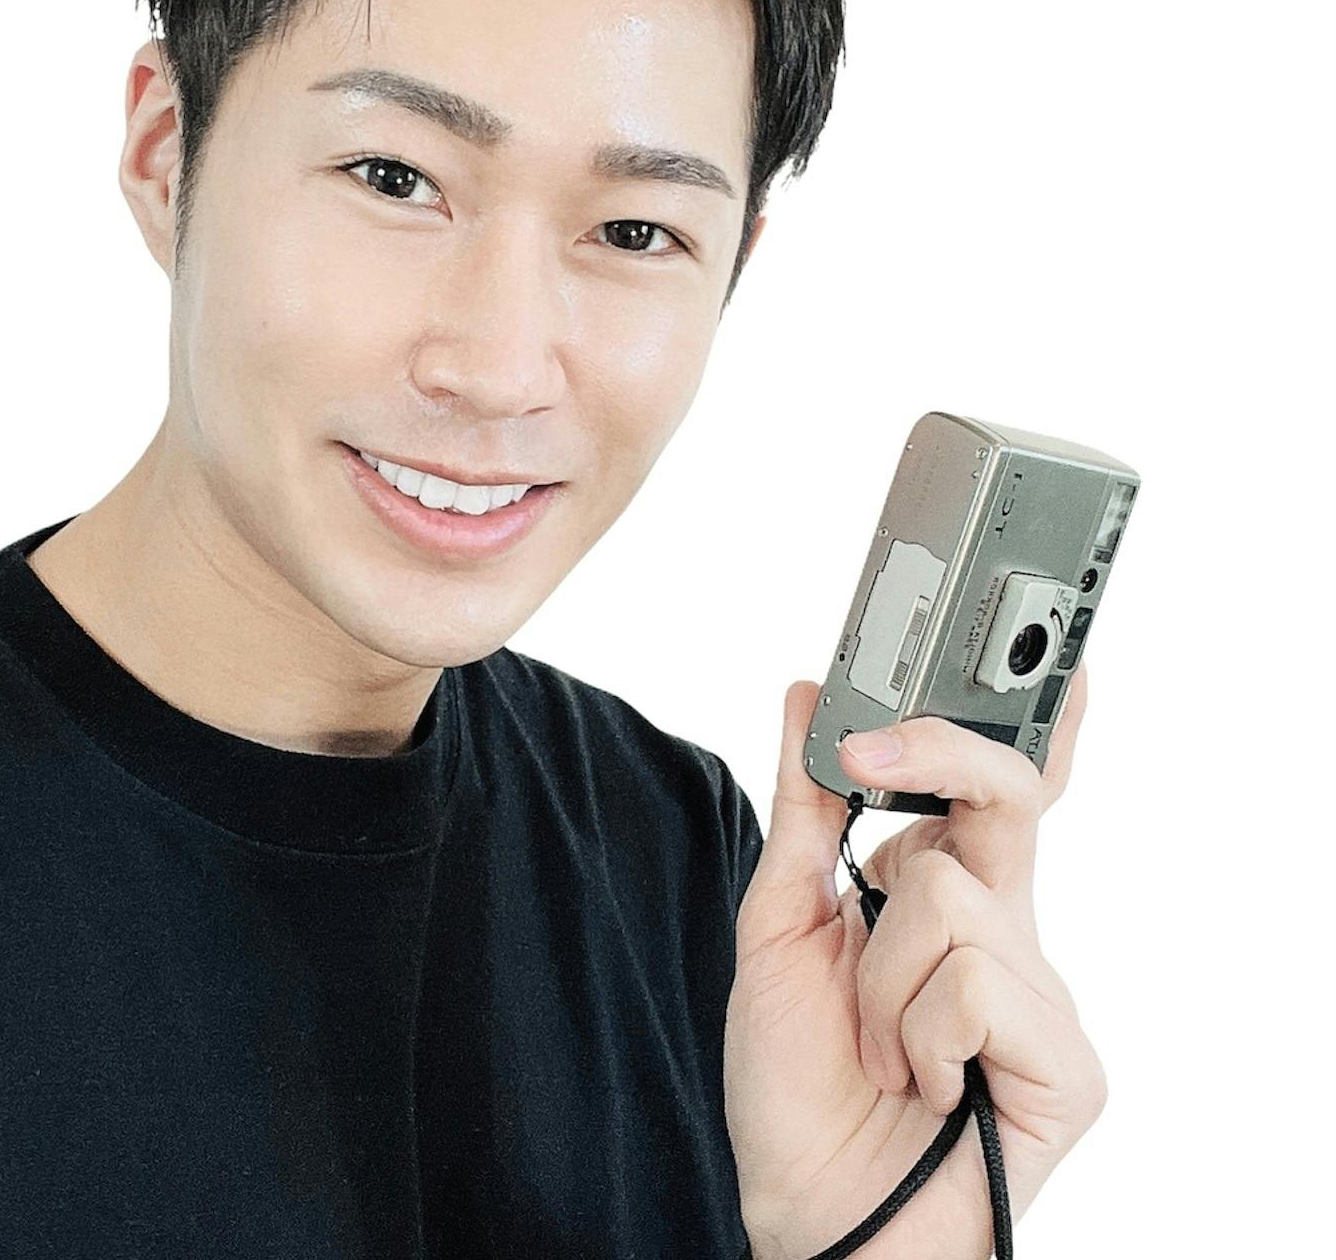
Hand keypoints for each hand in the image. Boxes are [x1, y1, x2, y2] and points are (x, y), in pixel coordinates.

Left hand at [725, 665, 1106, 1259]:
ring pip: (952, 894)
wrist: (811, 1215)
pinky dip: (919, 1031)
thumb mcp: (778, 926)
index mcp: (943, 895)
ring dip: (880, 976)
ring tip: (882, 1045)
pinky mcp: (1069, 1064)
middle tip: (870, 742)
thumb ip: (804, 815)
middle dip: (942, 752)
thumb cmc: (797, 1085)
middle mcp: (1004, 933)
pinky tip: (925, 1082)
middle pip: (1007, 798)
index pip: (995, 788)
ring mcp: (1041, 996)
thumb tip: (804, 697)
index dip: (1011, 718)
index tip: (1007, 644)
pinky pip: (979, 981)